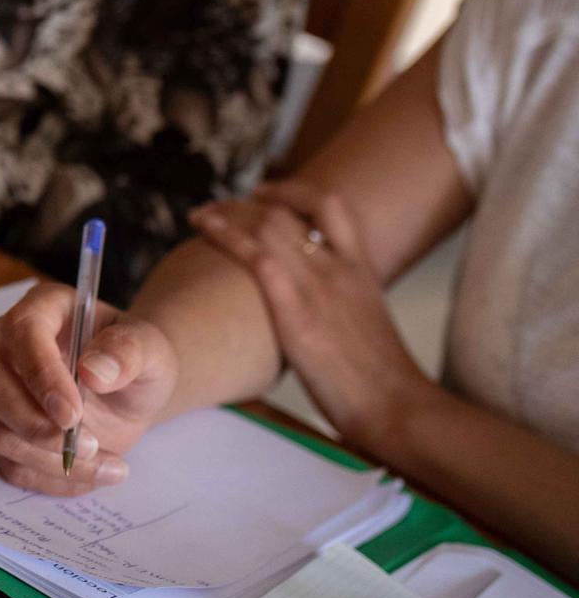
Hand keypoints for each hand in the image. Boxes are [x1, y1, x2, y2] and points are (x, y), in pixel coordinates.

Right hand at [0, 282, 179, 495]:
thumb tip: (94, 371)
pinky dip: (51, 479)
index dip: (40, 375)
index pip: (21, 332)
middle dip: (34, 425)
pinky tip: (92, 474)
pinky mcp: (3, 429)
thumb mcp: (150, 350)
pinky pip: (10, 464)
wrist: (130, 390)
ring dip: (50, 461)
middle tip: (89, 446)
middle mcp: (6, 346)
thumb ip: (128, 352)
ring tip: (108, 464)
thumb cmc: (134, 360)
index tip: (72, 414)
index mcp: (41, 310)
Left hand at [189, 181, 431, 452]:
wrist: (397, 406)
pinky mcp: (296, 311)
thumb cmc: (382, 381)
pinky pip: (257, 257)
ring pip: (267, 225)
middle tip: (218, 206)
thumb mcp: (368, 326)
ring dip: (227, 213)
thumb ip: (345, 305)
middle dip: (246, 203)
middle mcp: (340, 268)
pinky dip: (226, 234)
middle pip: (288, 211)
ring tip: (200, 214)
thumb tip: (319, 307)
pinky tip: (203, 228)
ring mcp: (318, 287)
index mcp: (362, 270)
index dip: (293, 191)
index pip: (332, 206)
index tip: (264, 193)